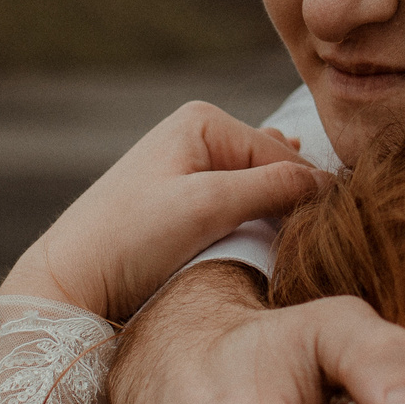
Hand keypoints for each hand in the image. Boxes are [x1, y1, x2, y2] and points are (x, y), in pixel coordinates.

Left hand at [2, 101, 325, 321]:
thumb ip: (274, 187)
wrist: (70, 283)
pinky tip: (266, 247)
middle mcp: (198, 136)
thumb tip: (330, 182)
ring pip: (258, 194)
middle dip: (291, 204)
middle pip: (273, 171)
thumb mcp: (209, 206)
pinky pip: (237, 212)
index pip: (284, 155)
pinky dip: (254, 228)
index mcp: (204, 120)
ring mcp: (188, 170)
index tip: (335, 236)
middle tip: (317, 247)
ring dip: (274, 220)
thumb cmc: (131, 239)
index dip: (311, 195)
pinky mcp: (181, 205)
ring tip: (292, 252)